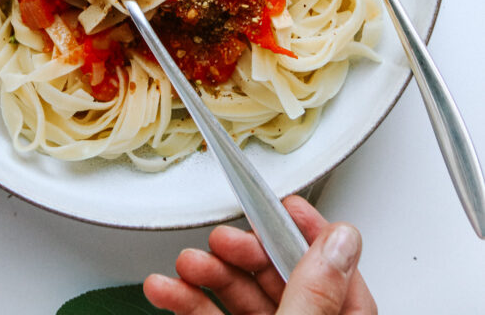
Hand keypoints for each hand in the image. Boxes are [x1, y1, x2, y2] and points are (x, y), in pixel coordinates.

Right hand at [144, 195, 376, 314]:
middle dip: (246, 253)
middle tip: (223, 239)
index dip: (312, 234)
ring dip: (209, 275)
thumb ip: (314, 295)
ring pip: (244, 299)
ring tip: (187, 263)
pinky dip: (188, 303)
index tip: (286, 204)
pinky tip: (167, 290)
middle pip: (285, 281)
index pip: (342, 277)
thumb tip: (341, 241)